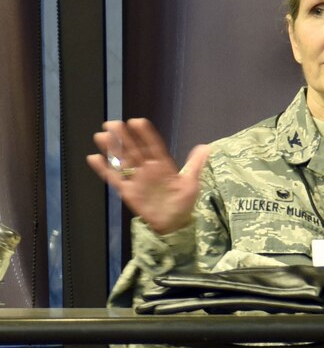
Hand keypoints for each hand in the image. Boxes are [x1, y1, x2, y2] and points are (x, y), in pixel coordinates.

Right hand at [87, 118, 210, 236]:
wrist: (173, 225)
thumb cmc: (183, 204)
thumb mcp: (191, 184)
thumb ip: (195, 165)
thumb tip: (206, 147)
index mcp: (163, 166)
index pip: (153, 146)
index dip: (145, 135)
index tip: (137, 122)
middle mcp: (147, 169)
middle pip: (134, 150)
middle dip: (124, 137)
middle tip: (113, 123)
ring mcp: (136, 180)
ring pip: (122, 161)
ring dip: (112, 149)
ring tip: (102, 135)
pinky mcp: (128, 191)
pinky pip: (114, 179)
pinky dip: (104, 169)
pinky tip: (94, 158)